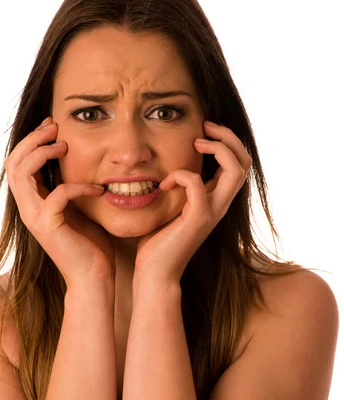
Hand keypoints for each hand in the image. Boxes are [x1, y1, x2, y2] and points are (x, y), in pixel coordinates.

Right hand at [4, 117, 115, 285]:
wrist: (94, 276)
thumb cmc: (91, 244)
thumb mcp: (79, 208)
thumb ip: (71, 188)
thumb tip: (80, 162)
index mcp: (34, 202)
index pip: (19, 163)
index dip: (32, 141)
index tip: (53, 126)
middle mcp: (28, 208)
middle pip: (13, 163)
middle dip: (32, 140)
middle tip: (55, 127)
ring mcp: (34, 217)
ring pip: (22, 173)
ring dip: (43, 154)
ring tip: (65, 146)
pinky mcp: (48, 226)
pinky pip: (58, 194)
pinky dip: (78, 186)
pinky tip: (98, 189)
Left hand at [134, 121, 251, 282]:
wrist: (155, 271)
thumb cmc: (159, 240)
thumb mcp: (173, 205)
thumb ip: (180, 187)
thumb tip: (170, 163)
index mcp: (216, 200)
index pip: (239, 164)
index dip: (226, 142)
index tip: (203, 130)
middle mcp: (220, 205)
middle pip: (244, 162)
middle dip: (228, 137)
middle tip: (204, 127)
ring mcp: (212, 212)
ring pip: (235, 170)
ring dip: (217, 148)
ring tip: (195, 143)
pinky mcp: (198, 219)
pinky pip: (197, 184)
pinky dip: (180, 174)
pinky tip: (164, 183)